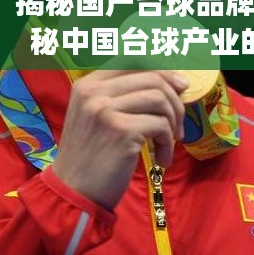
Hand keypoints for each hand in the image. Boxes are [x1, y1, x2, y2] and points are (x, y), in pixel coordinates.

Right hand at [52, 70, 187, 209]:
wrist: (73, 194)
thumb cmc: (93, 155)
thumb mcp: (99, 115)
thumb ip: (126, 94)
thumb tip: (176, 81)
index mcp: (89, 83)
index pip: (134, 60)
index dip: (163, 71)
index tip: (180, 87)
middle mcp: (94, 91)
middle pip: (153, 78)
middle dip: (175, 101)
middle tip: (178, 124)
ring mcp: (105, 110)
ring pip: (160, 99)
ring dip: (173, 123)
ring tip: (170, 142)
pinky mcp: (121, 131)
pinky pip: (161, 125)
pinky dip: (168, 143)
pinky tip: (162, 159)